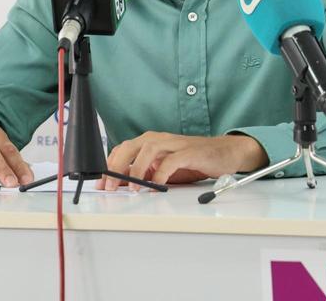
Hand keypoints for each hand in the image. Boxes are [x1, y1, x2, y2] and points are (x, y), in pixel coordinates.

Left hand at [98, 132, 267, 190]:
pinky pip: (171, 161)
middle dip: (116, 167)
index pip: (122, 150)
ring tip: (132, 187)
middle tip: (110, 186)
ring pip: (147, 150)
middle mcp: (158, 139)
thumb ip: (144, 174)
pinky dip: (161, 173)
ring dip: (136, 169)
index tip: (102, 184)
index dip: (109, 166)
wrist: (223, 153)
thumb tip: (123, 184)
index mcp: (149, 142)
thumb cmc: (192, 160)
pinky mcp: (189, 152)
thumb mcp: (163, 169)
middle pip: (129, 147)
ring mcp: (173, 144)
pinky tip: (156, 185)